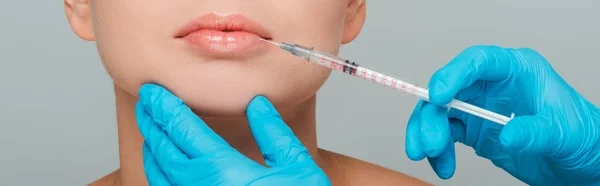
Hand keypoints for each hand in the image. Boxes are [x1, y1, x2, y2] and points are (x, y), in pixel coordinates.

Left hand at [136, 84, 330, 185]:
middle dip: (152, 122)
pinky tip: (163, 166)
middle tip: (146, 103)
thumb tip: (258, 105)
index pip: (182, 129)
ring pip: (158, 174)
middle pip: (162, 150)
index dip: (164, 106)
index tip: (152, 91)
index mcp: (224, 172)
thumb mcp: (298, 168)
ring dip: (152, 148)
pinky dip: (158, 174)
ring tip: (152, 129)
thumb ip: (274, 134)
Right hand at [405, 45, 599, 184]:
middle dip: (432, 114)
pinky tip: (442, 165)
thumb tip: (507, 134)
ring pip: (440, 112)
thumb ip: (535, 132)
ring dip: (427, 132)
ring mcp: (480, 107)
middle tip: (431, 141)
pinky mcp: (473, 129)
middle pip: (449, 89)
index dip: (453, 74)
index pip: (478, 61)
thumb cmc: (579, 133)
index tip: (438, 95)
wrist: (579, 161)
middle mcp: (491, 85)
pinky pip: (444, 134)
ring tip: (428, 154)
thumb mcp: (562, 131)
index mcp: (515, 70)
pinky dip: (438, 150)